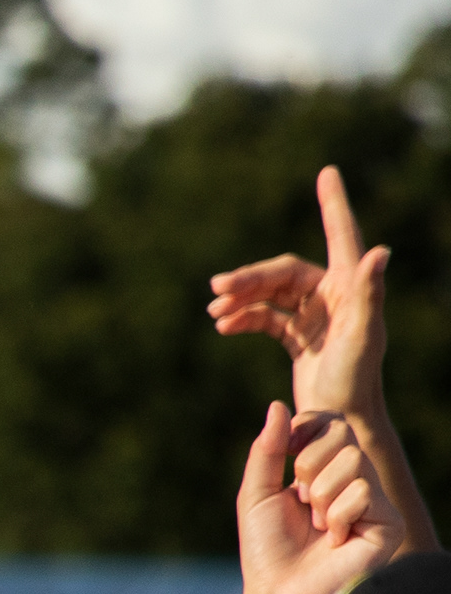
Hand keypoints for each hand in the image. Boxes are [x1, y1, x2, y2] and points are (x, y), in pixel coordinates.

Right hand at [213, 167, 392, 418]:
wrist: (338, 421)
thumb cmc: (353, 380)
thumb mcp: (360, 336)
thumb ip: (368, 293)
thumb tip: (379, 251)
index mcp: (350, 287)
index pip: (341, 235)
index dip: (333, 203)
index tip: (327, 172)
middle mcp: (332, 295)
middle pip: (282, 272)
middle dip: (249, 278)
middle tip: (217, 289)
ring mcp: (313, 314)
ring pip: (268, 292)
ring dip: (240, 298)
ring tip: (215, 313)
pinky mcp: (296, 335)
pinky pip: (264, 316)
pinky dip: (242, 318)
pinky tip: (223, 327)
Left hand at [232, 401, 400, 593]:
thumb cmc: (267, 549)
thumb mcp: (256, 493)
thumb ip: (267, 449)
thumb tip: (278, 404)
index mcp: (325, 471)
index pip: (328, 422)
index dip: (304, 430)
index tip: (286, 453)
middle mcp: (355, 481)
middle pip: (342, 434)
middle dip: (308, 466)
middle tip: (302, 502)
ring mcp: (376, 501)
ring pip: (353, 460)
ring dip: (320, 495)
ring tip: (317, 526)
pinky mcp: (390, 522)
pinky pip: (363, 491)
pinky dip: (337, 516)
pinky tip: (335, 540)